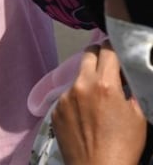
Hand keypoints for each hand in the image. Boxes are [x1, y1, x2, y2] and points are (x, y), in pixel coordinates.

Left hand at [52, 40, 145, 164]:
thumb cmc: (123, 146)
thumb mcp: (138, 117)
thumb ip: (129, 91)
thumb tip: (123, 78)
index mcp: (104, 85)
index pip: (107, 50)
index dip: (114, 48)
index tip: (117, 52)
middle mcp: (81, 85)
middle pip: (88, 55)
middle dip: (98, 57)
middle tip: (107, 67)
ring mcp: (65, 97)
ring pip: (77, 77)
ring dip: (87, 82)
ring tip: (96, 101)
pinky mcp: (55, 110)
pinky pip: (67, 96)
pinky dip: (76, 100)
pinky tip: (85, 117)